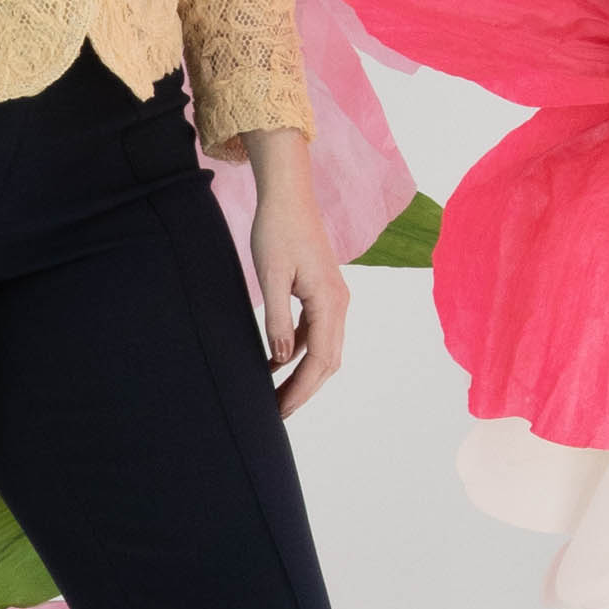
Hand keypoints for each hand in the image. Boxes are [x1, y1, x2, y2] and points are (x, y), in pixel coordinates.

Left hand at [243, 131, 347, 418]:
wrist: (288, 194)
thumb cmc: (277, 229)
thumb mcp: (271, 276)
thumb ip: (276, 320)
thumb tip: (279, 360)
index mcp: (330, 302)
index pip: (320, 360)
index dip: (301, 390)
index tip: (280, 411)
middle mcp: (338, 304)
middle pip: (326, 361)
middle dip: (303, 390)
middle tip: (276, 414)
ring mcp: (332, 298)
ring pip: (322, 349)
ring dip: (301, 374)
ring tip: (274, 396)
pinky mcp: (321, 293)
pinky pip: (313, 332)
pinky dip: (296, 352)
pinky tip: (273, 363)